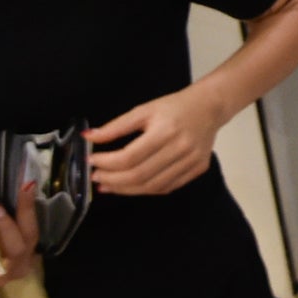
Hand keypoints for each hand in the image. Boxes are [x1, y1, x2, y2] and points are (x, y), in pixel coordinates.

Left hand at [87, 87, 229, 196]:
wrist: (209, 107)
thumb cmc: (174, 107)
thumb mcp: (143, 110)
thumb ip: (115, 126)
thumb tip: (89, 138)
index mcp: (165, 130)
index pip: (130, 156)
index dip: (107, 163)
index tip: (92, 161)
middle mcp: (180, 148)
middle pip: (140, 175)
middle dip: (113, 180)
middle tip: (96, 177)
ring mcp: (191, 162)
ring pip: (153, 186)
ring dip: (126, 190)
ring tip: (109, 185)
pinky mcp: (197, 169)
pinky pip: (167, 188)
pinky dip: (146, 190)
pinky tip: (132, 186)